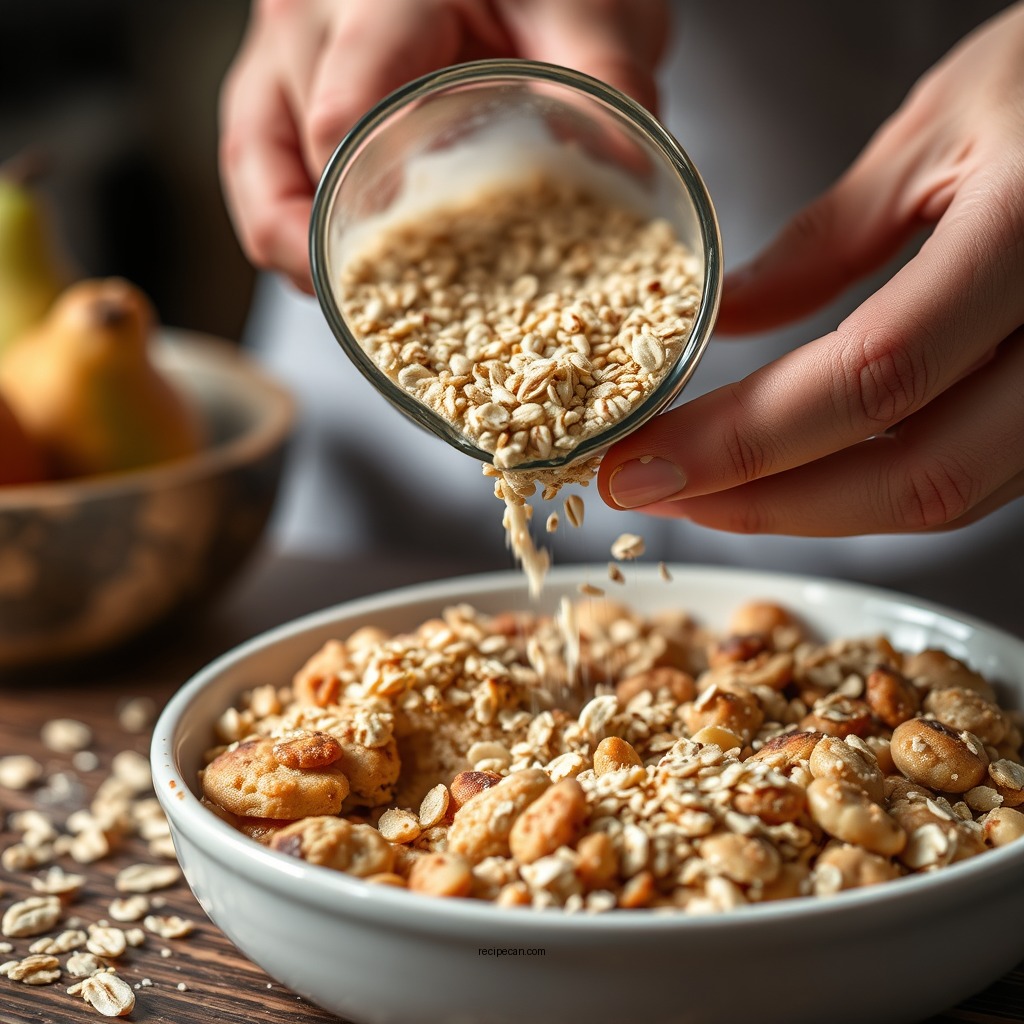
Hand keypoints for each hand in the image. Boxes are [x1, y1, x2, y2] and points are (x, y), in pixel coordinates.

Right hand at [219, 0, 667, 291]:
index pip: (344, 112)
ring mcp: (283, 60)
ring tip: (357, 307)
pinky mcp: (282, 93)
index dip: (369, 208)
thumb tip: (633, 170)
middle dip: (332, 249)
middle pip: (287, 160)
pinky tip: (342, 272)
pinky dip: (295, 233)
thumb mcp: (583, 1)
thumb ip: (605, 68)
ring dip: (298, 252)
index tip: (415, 269)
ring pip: (257, 177)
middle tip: (390, 318)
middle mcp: (307, 23)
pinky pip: (262, 176)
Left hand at [599, 3, 1023, 536]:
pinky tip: (791, 477)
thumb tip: (730, 323)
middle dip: (760, 503)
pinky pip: (972, 479)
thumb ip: (826, 244)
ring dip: (807, 510)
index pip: (872, 379)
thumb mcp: (936, 130)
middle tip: (653, 494)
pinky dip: (867, 490)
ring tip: (702, 492)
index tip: (640, 462)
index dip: (743, 441)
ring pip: (945, 496)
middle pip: (914, 477)